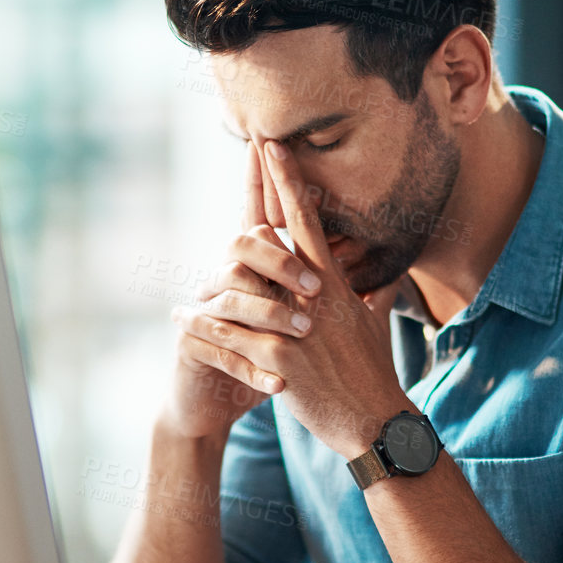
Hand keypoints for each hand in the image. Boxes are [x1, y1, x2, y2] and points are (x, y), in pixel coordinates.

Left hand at [173, 139, 410, 458]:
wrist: (374, 420)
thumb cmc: (373, 374)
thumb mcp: (375, 327)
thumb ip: (373, 297)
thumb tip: (382, 280)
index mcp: (335, 285)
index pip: (309, 222)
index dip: (291, 183)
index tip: (276, 147)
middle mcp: (315, 297)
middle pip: (280, 233)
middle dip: (265, 187)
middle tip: (252, 142)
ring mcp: (296, 326)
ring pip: (246, 285)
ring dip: (214, 267)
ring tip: (188, 248)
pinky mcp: (280, 360)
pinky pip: (233, 337)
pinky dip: (204, 328)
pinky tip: (179, 321)